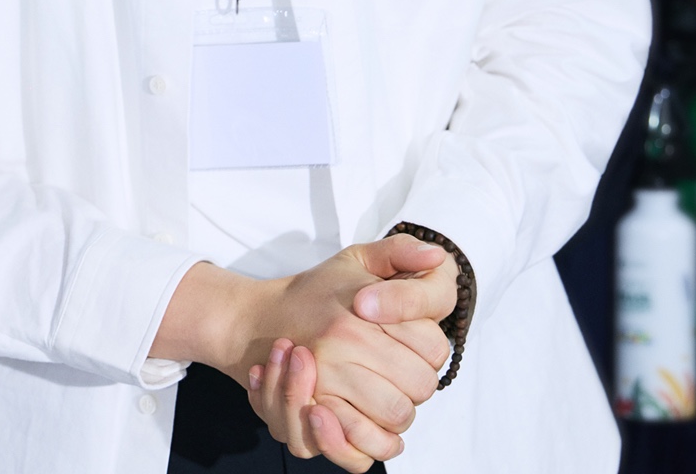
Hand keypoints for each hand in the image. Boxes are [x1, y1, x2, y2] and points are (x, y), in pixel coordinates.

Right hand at [245, 235, 454, 467]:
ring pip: (396, 418)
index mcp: (360, 313)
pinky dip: (375, 443)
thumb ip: (399, 250)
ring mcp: (327, 384)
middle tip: (403, 371)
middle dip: (419, 382)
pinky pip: (360, 446)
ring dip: (401, 413)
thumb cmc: (317, 290)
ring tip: (389, 395)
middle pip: (420, 386)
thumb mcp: (356, 258)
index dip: (432, 349)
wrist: (260, 321)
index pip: (432, 346)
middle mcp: (344, 347)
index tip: (415, 343)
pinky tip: (374, 426)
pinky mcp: (315, 418)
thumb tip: (435, 256)